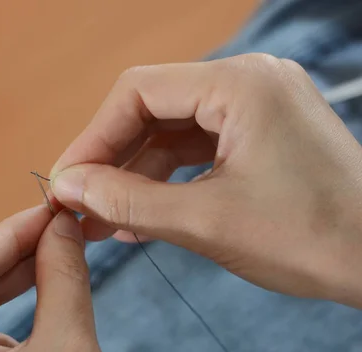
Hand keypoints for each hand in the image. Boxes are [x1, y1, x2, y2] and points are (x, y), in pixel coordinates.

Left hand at [0, 207, 107, 351]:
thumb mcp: (68, 351)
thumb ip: (63, 279)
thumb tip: (62, 230)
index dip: (15, 230)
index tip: (54, 213)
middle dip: (16, 256)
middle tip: (60, 233)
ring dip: (13, 287)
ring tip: (55, 264)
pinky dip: (7, 324)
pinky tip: (39, 309)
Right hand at [49, 54, 361, 307]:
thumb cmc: (313, 239)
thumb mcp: (205, 222)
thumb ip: (127, 200)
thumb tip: (68, 186)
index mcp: (240, 85)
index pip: (138, 91)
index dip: (94, 137)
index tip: (67, 181)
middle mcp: (249, 83)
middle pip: (153, 108)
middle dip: (112, 158)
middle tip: (79, 201)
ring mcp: (258, 108)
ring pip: (173, 131)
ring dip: (136, 174)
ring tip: (102, 219)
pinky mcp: (262, 135)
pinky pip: (198, 149)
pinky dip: (167, 180)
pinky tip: (139, 217)